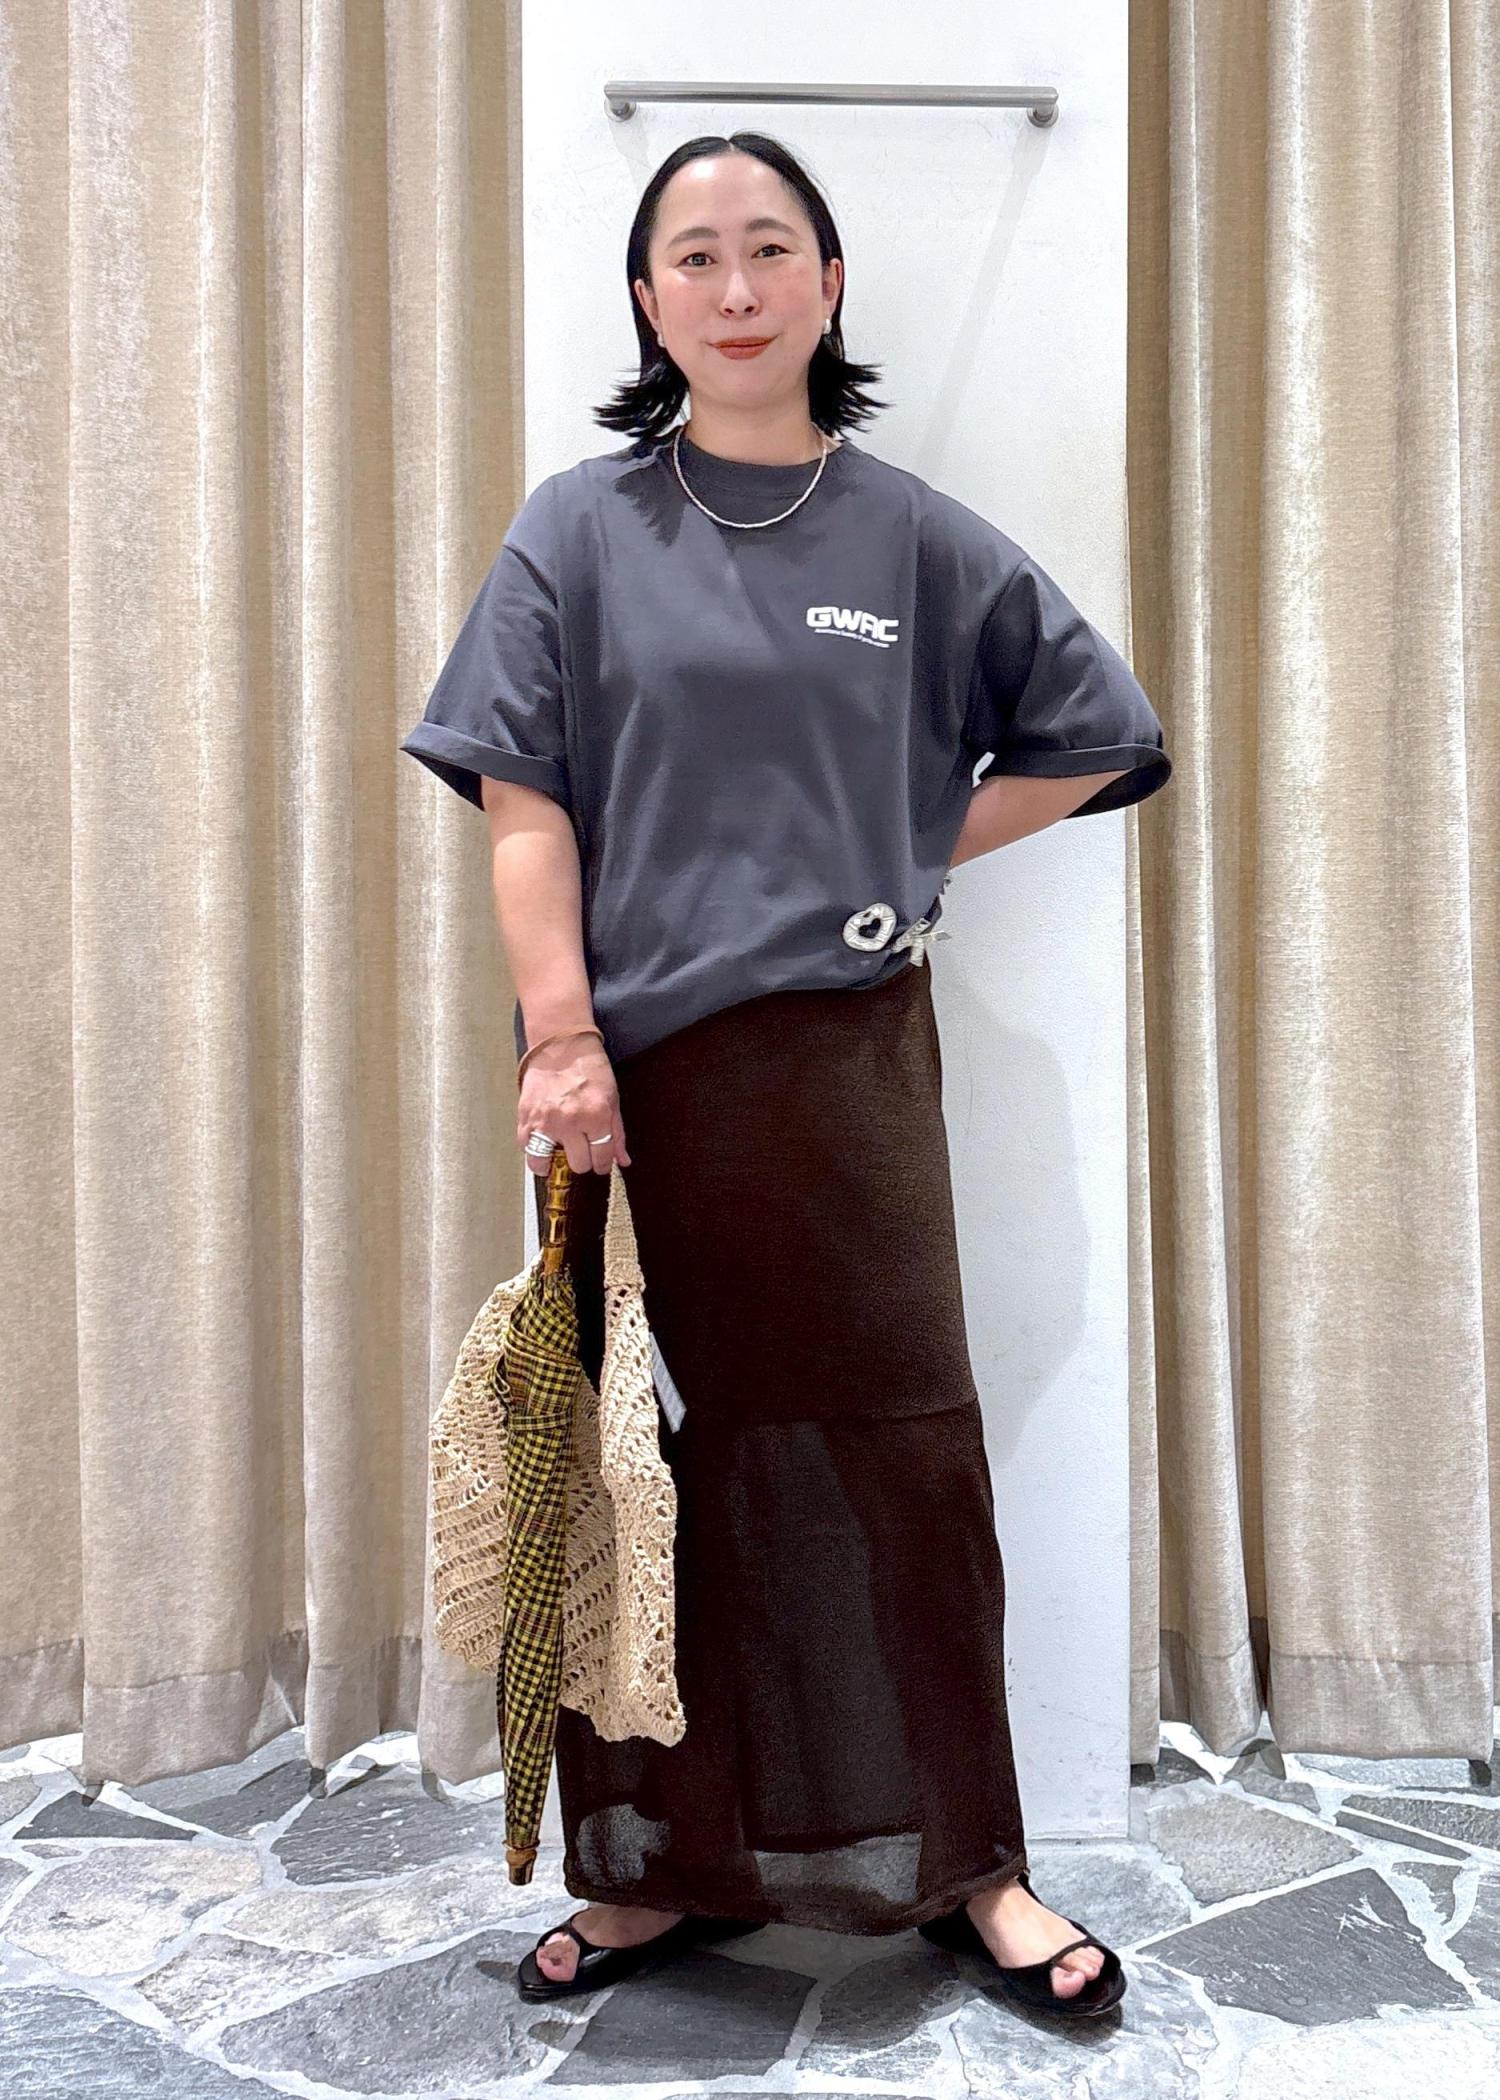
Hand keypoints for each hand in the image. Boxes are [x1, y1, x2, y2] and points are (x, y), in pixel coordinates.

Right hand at [517, 1036, 631, 1176]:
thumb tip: (622, 1161)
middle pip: (578, 1164)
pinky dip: (533, 1149)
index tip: (600, 1162)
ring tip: (558, 1153)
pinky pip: (525, 1147)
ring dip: (552, 1162)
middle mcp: (570, 1122)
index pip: (601, 1158)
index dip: (603, 1164)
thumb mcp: (612, 1099)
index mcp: (596, 1116)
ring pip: (544, 1163)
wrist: (561, 1045)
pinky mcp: (525, 1116)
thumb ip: (617, 1134)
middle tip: (581, 1150)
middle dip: (583, 1161)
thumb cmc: (590, 1068)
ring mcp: (544, 1120)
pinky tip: (543, 1140)